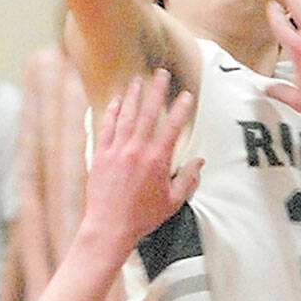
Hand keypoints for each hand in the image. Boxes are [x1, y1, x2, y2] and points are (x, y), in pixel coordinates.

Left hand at [83, 69, 201, 254]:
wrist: (109, 227)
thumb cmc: (143, 217)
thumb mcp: (173, 201)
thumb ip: (188, 179)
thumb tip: (200, 161)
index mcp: (157, 160)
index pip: (173, 126)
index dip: (180, 108)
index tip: (186, 94)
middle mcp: (137, 150)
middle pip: (148, 112)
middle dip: (156, 90)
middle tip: (161, 73)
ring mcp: (117, 150)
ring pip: (126, 115)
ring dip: (132, 95)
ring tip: (137, 80)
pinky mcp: (100, 155)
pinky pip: (106, 127)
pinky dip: (111, 112)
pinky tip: (116, 101)